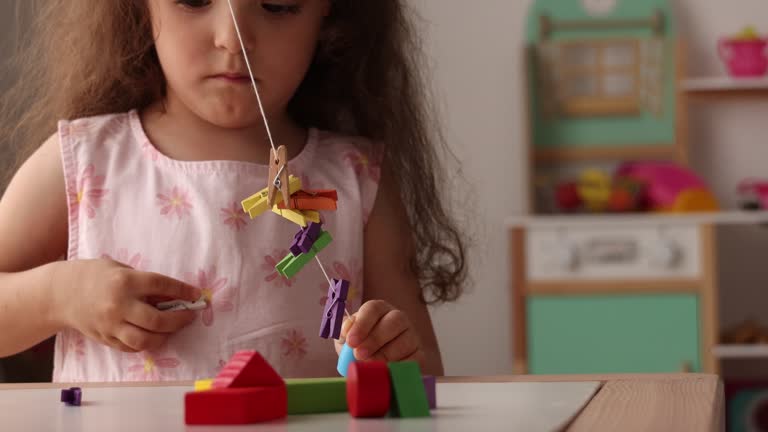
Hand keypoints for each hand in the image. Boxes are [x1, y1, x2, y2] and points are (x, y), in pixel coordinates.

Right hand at [54, 259, 201, 352]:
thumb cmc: (96, 276)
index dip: (183, 291)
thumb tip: (175, 295)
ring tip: (173, 328)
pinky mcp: (105, 338)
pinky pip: (131, 347)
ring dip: (165, 336)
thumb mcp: (122, 269)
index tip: (197, 295)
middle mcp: (118, 305)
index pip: (162, 286)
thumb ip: (145, 283)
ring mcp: (111, 325)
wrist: (62, 293)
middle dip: (179, 319)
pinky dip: (147, 343)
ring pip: (145, 340)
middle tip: (190, 316)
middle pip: (157, 320)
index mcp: (125, 282)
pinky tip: (154, 335)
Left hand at [335, 300, 424, 368]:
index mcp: (379, 309)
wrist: (372, 362)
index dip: (362, 324)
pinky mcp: (419, 353)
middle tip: (359, 355)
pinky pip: (415, 359)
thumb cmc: (359, 345)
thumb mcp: (347, 336)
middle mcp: (398, 318)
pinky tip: (387, 372)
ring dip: (386, 355)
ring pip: (405, 340)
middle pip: (394, 321)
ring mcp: (411, 335)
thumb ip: (345, 332)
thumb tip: (347, 330)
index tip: (351, 341)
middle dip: (375, 339)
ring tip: (370, 366)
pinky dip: (401, 367)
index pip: (373, 309)